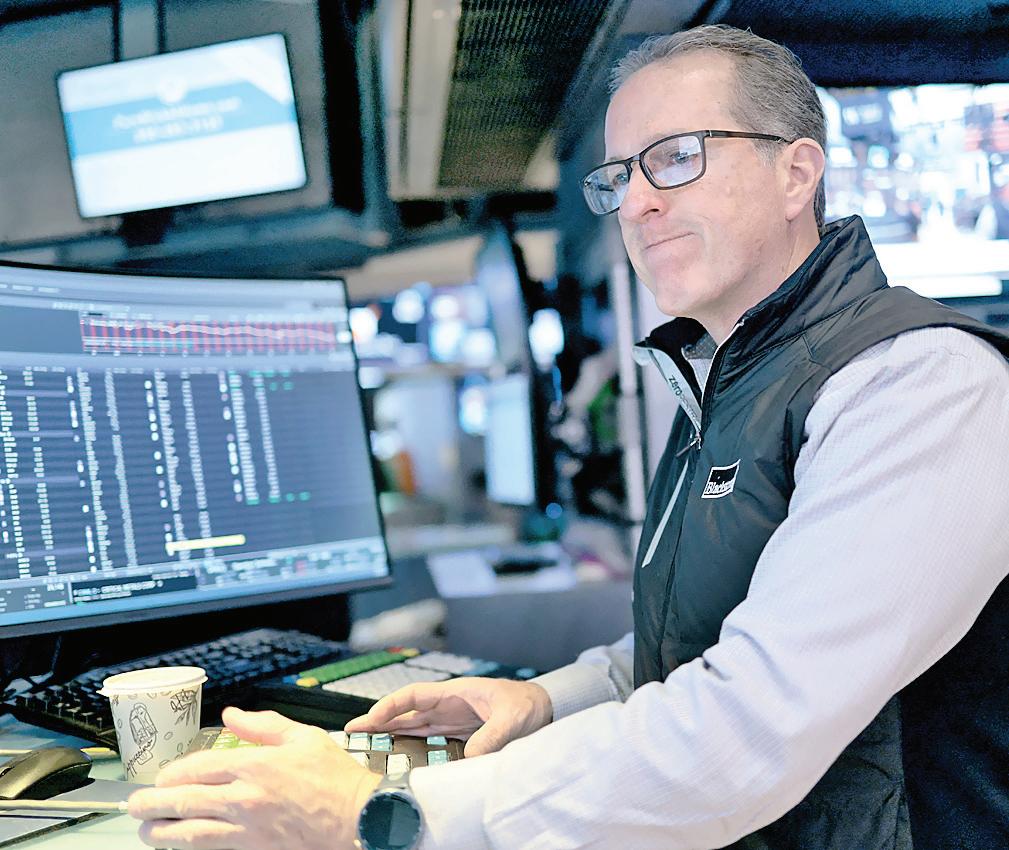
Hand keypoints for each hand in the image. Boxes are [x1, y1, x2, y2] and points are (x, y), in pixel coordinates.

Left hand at [127, 707, 380, 849]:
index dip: (174, 772)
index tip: (163, 775)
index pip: (199, 767)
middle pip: (186, 801)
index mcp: (255, 765)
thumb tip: (231, 715)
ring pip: (191, 832)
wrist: (357, 818)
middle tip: (136, 805)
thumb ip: (262, 725)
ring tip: (146, 830)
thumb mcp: (303, 736)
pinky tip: (181, 844)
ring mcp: (247, 829)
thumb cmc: (335, 778)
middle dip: (154, 803)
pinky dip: (190, 847)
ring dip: (163, 831)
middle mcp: (245, 798)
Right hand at [346, 676, 552, 756]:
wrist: (542, 707)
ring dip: (388, 731)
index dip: (389, 705)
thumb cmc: (527, 704)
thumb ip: (492, 736)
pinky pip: (426, 736)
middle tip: (351, 732)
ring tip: (365, 743)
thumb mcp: (512, 718)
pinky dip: (407, 742)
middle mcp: (447, 704)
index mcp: (455, 692)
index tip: (370, 718)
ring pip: (411, 724)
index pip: (413, 695)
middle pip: (405, 710)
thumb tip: (470, 758)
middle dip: (378, 719)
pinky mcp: (456, 732)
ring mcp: (450, 718)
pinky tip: (395, 752)